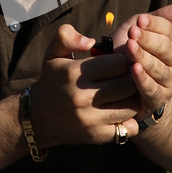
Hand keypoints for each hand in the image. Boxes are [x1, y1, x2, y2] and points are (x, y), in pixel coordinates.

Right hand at [30, 25, 138, 148]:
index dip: (126, 59)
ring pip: (131, 105)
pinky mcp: (96, 136)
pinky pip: (128, 128)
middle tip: (132, 75)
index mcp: (74, 73)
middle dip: (134, 77)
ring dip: (133, 97)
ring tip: (127, 91)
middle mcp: (82, 97)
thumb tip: (91, 42)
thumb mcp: (53, 52)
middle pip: (128, 84)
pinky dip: (131, 119)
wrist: (37, 117)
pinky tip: (122, 110)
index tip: (125, 59)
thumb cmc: (52, 80)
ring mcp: (90, 119)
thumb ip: (67, 36)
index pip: (118, 63)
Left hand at [125, 1, 171, 120]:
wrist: (115, 79)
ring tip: (130, 47)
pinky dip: (143, 79)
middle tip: (132, 32)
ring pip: (159, 68)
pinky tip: (134, 69)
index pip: (169, 31)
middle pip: (166, 48)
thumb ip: (163, 16)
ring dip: (144, 56)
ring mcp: (171, 82)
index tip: (139, 20)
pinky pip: (152, 89)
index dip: (154, 24)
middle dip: (148, 39)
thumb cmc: (129, 49)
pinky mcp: (158, 99)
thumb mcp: (142, 29)